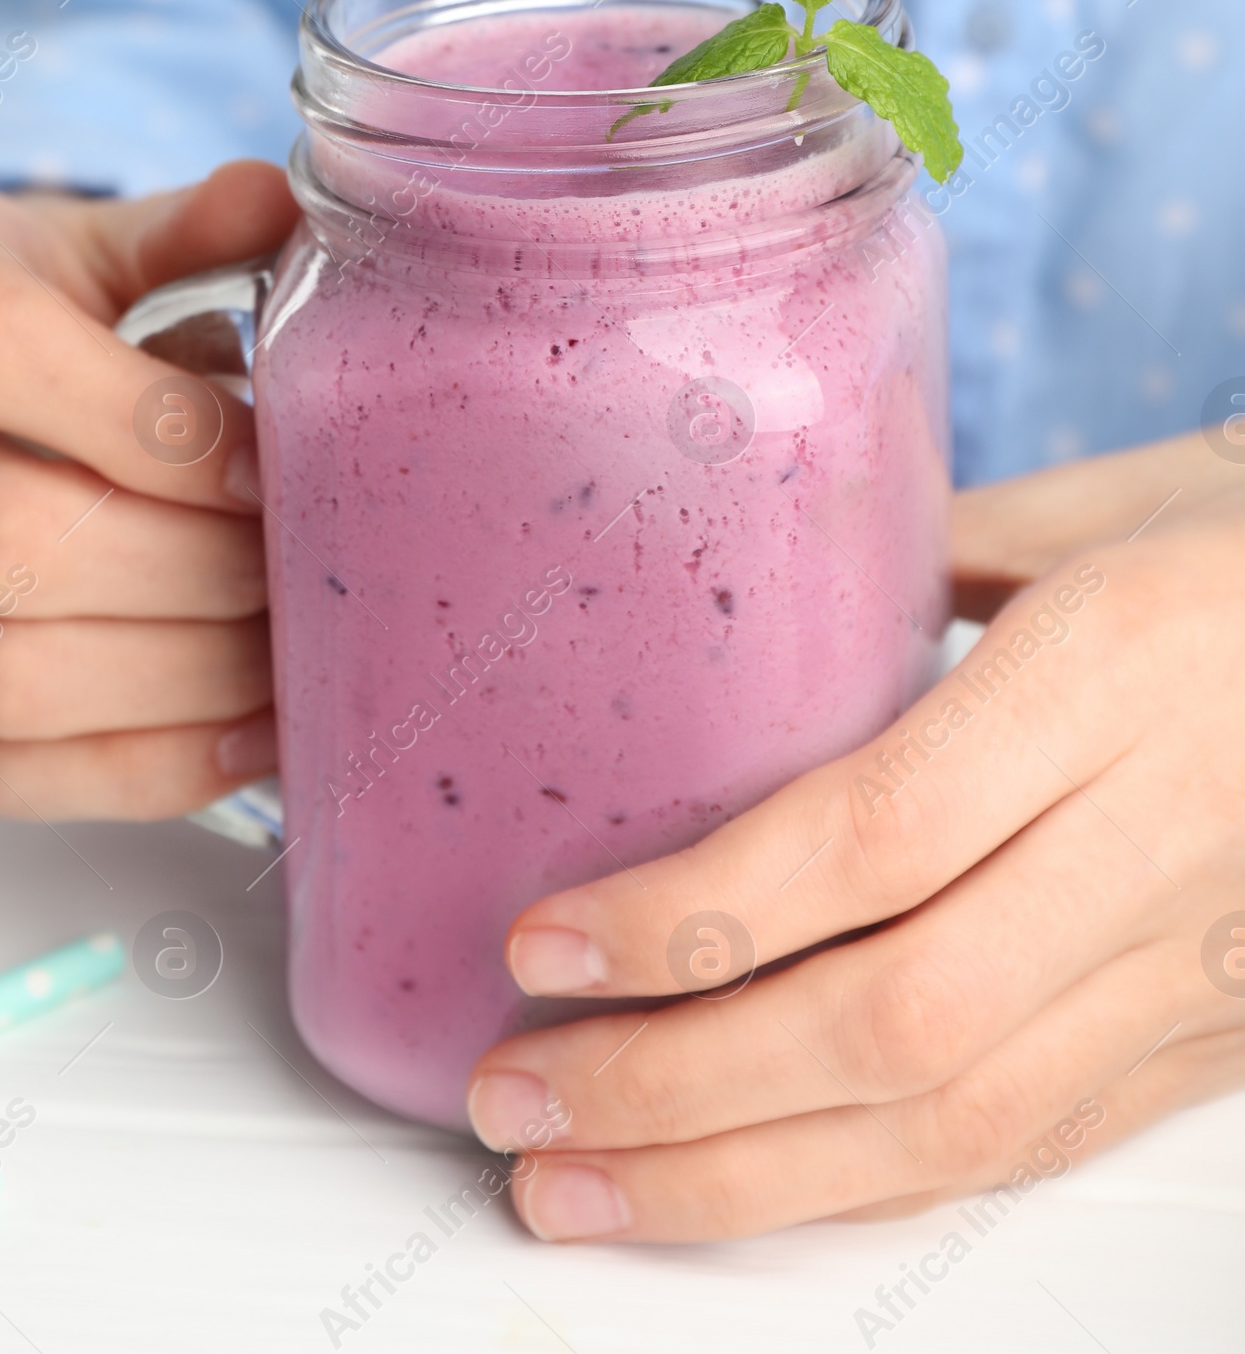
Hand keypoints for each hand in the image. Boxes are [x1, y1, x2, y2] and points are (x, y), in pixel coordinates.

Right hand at [0, 163, 295, 819]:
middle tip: (303, 566)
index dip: (141, 419)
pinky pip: (3, 767)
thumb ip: (196, 227)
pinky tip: (254, 727)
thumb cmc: (66, 301)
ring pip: (0, 671)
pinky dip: (149, 763)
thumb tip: (276, 207)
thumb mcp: (120, 239)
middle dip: (188, 566)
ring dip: (181, 674)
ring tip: (293, 646)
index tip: (261, 460)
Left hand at [466, 434, 1244, 1240]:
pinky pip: (1024, 1141)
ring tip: (575, 1182)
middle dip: (677, 1086)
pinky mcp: (1207, 1038)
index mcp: (1112, 671)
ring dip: (740, 1176)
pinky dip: (863, 1182)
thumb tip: (740, 599)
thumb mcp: (1098, 498)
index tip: (547, 944)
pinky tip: (740, 1188)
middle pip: (897, 1017)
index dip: (699, 916)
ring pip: (955, 1120)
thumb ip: (913, 545)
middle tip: (512, 1096)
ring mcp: (1192, 963)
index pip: (879, 835)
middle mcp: (1152, 838)